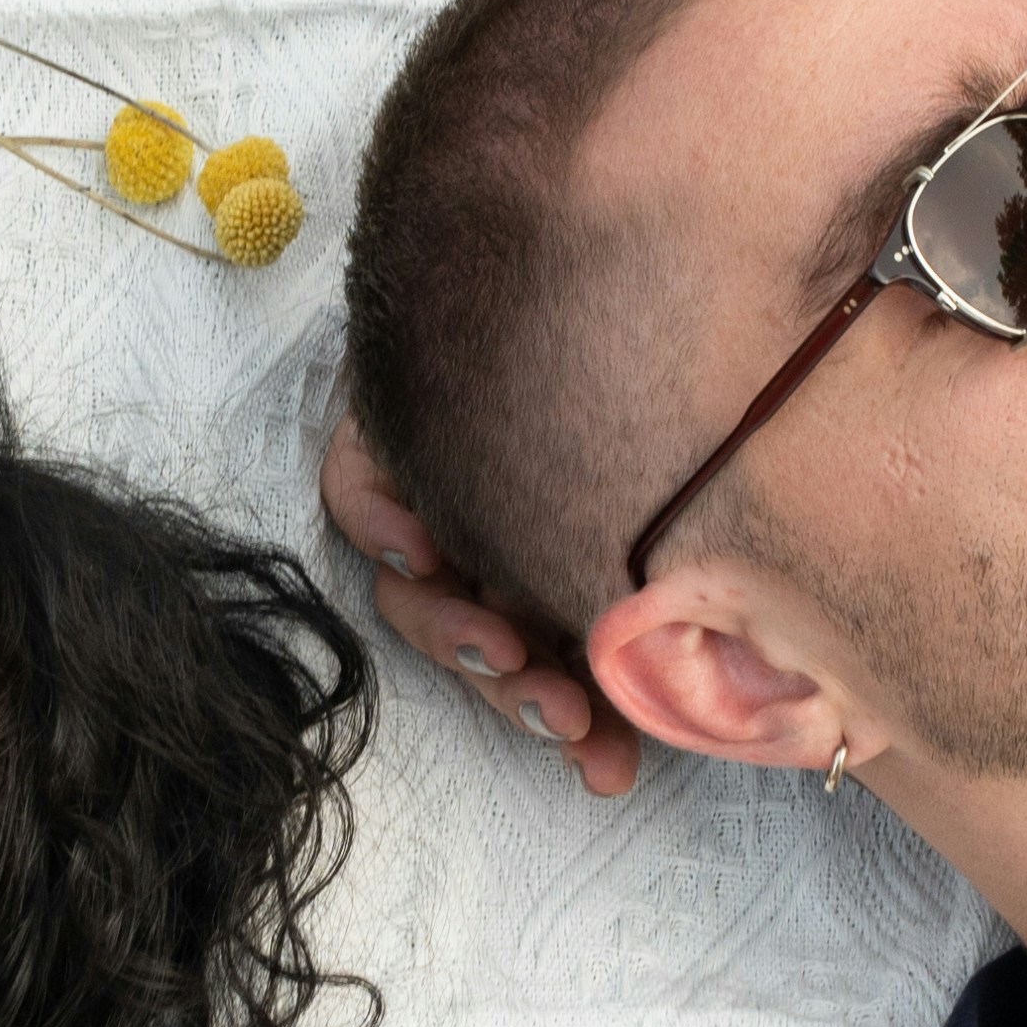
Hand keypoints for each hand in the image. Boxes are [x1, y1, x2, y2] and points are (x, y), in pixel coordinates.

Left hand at [320, 418, 640, 794]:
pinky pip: (353, 492)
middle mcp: (487, 544)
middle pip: (476, 640)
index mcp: (548, 570)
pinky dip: (378, 527)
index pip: (548, 659)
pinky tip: (420, 551)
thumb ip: (658, 607)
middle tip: (560, 717)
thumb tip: (673, 711)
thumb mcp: (660, 522)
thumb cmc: (640, 399)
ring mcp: (431, 498)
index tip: (607, 765)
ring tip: (496, 650)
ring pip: (414, 592)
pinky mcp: (379, 441)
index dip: (574, 721)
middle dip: (519, 694)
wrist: (580, 261)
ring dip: (455, 636)